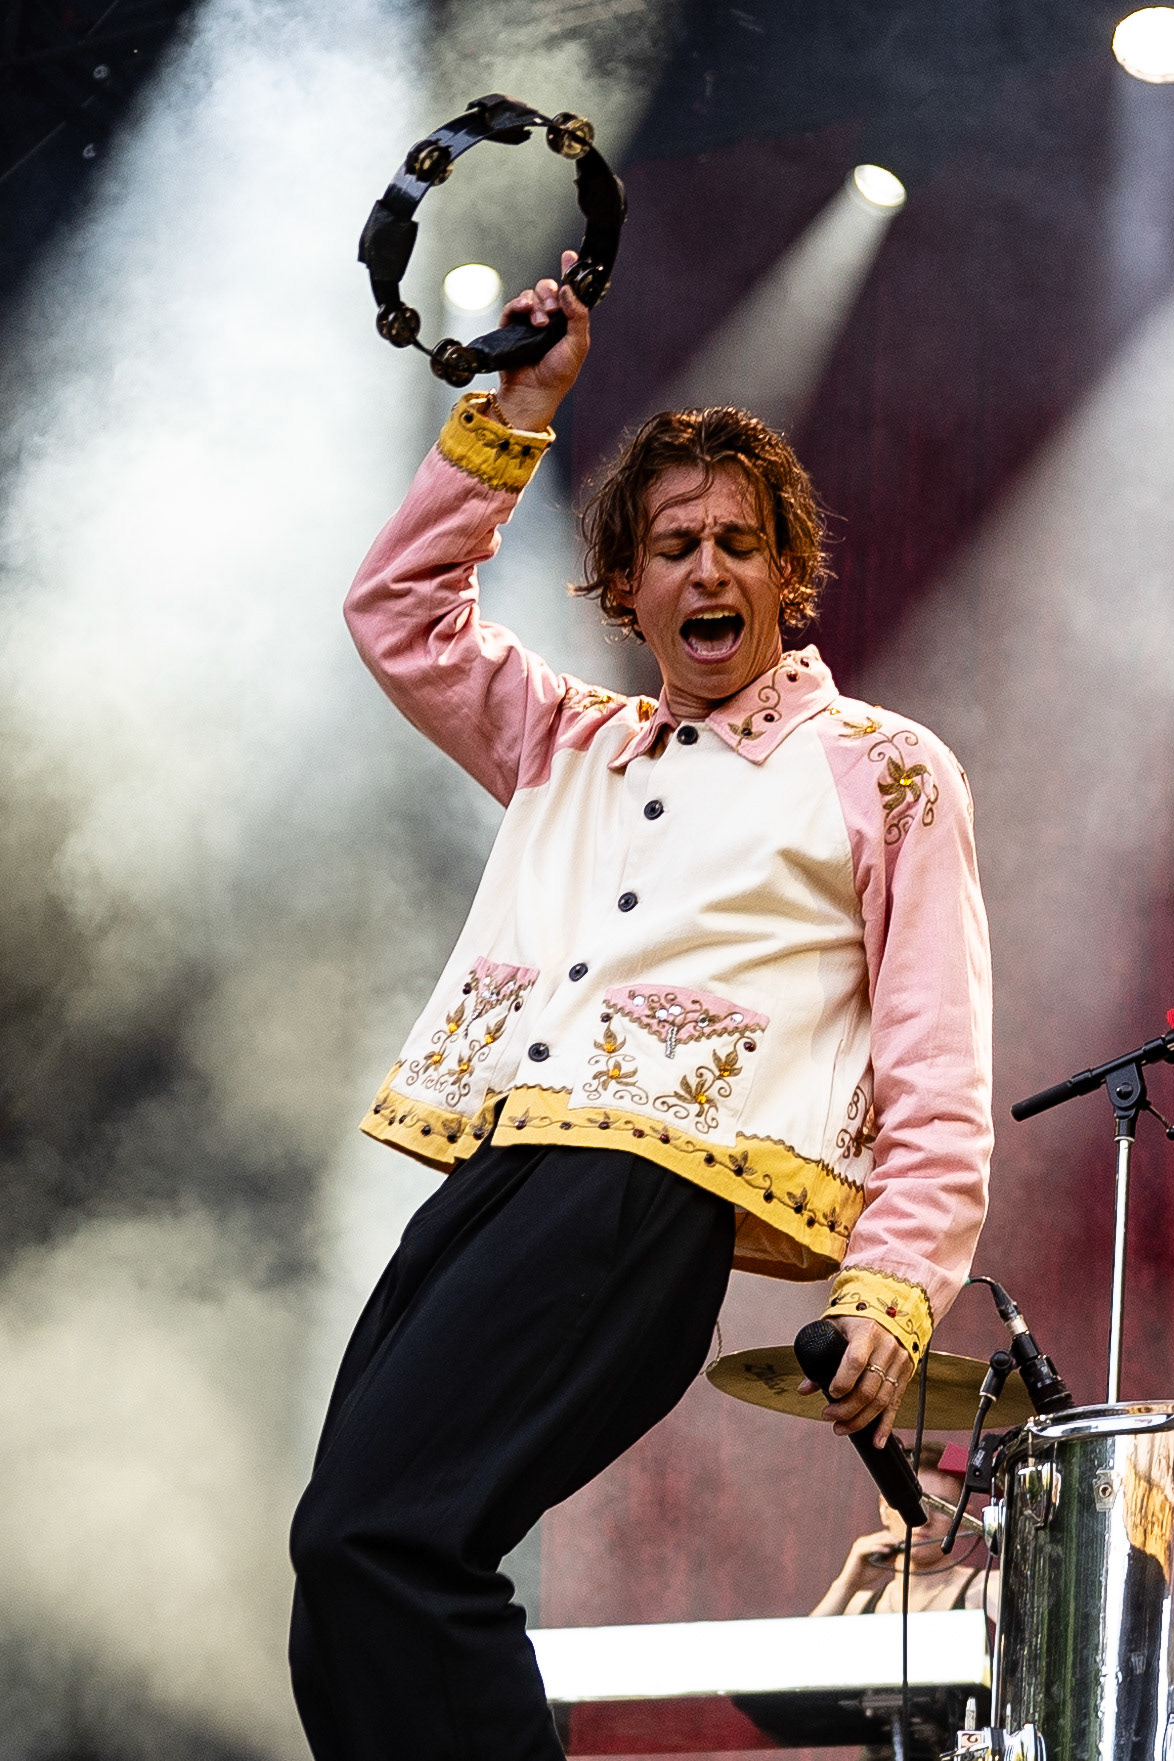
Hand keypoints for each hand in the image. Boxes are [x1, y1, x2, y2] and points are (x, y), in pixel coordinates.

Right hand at [494, 250, 589, 432]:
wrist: (533, 392)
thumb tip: (569, 290)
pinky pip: (514, 305)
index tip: (569, 256)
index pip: (569, 291)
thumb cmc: (557, 376)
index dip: (569, 271)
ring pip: (532, 295)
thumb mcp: (578, 344)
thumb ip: (578, 315)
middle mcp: (548, 319)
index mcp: (567, 321)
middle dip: (551, 294)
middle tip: (554, 310)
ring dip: (537, 304)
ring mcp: (529, 322)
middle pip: (548, 288)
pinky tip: (526, 312)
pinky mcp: (512, 327)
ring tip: (540, 323)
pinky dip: (519, 304)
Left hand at [797, 1317, 913, 1445]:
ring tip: (841, 1429)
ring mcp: (899, 1362)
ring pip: (881, 1400)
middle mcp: (887, 1348)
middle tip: (828, 1417)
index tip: (830, 1394)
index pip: (856, 1361)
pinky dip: (885, 1425)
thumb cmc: (859, 1314)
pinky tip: (877, 1442)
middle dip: (846, 1409)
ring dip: (860, 1420)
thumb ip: (820, 1354)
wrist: (896, 1306)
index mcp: (867, 1331)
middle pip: (868, 1388)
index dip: (842, 1382)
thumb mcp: (836, 1326)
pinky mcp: (906, 1374)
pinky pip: (895, 1404)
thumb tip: (804, 1389)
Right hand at [809, 1527, 898, 1614]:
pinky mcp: (858, 1551)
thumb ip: (888, 1559)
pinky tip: (887, 1551)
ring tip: (897, 1544)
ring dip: (888, 1541)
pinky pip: (870, 1547)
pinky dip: (879, 1548)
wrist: (851, 1584)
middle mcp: (863, 1541)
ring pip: (877, 1539)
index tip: (904, 1542)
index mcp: (868, 1544)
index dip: (894, 1538)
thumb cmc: (865, 1576)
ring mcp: (860, 1545)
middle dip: (893, 1538)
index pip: (883, 1536)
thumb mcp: (880, 1567)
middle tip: (902, 1543)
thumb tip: (899, 1553)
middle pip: (881, 1535)